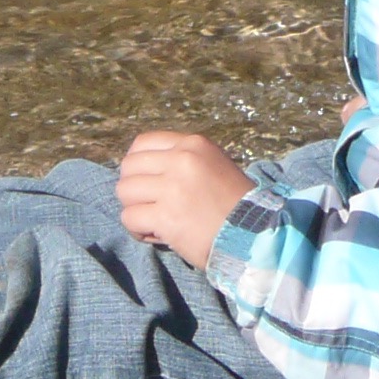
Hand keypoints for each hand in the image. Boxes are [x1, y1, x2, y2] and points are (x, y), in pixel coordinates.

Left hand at [117, 130, 252, 264]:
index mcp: (193, 144)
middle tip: (149, 205)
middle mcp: (181, 160)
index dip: (136, 165)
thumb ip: (184, 161)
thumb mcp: (215, 165)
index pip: (142, 143)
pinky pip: (129, 218)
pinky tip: (156, 235)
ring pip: (124, 191)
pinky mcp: (165, 215)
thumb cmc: (235, 205)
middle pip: (128, 167)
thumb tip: (146, 170)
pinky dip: (137, 230)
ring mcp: (172, 187)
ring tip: (153, 222)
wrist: (254, 234)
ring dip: (135, 209)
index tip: (144, 181)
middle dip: (134, 189)